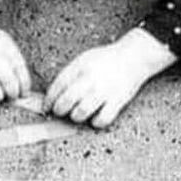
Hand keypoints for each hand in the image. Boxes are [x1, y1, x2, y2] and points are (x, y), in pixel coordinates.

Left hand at [46, 29, 176, 127]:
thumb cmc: (106, 60)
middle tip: (60, 112)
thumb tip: (53, 96)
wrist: (133, 57)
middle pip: (66, 101)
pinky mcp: (118, 101)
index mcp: (79, 67)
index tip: (46, 107)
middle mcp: (90, 79)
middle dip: (59, 110)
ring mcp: (104, 91)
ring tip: (78, 114)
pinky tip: (95, 118)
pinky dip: (95, 122)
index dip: (49, 100)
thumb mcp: (83, 60)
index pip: (57, 87)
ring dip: (75, 117)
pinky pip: (101, 119)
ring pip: (81, 113)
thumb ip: (69, 75)